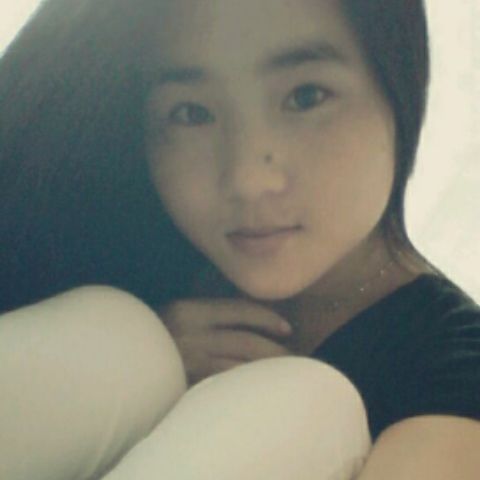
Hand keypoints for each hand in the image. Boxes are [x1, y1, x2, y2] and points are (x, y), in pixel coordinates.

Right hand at [158, 298, 292, 384]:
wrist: (122, 356)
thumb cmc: (155, 330)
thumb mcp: (179, 311)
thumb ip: (209, 312)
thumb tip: (245, 318)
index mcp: (191, 309)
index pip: (239, 310)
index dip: (267, 318)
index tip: (286, 327)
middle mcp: (193, 333)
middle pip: (246, 341)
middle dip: (274, 349)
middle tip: (293, 355)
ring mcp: (190, 360)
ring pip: (239, 365)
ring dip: (264, 370)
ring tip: (283, 373)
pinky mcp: (187, 382)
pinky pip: (224, 382)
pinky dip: (243, 383)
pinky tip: (257, 386)